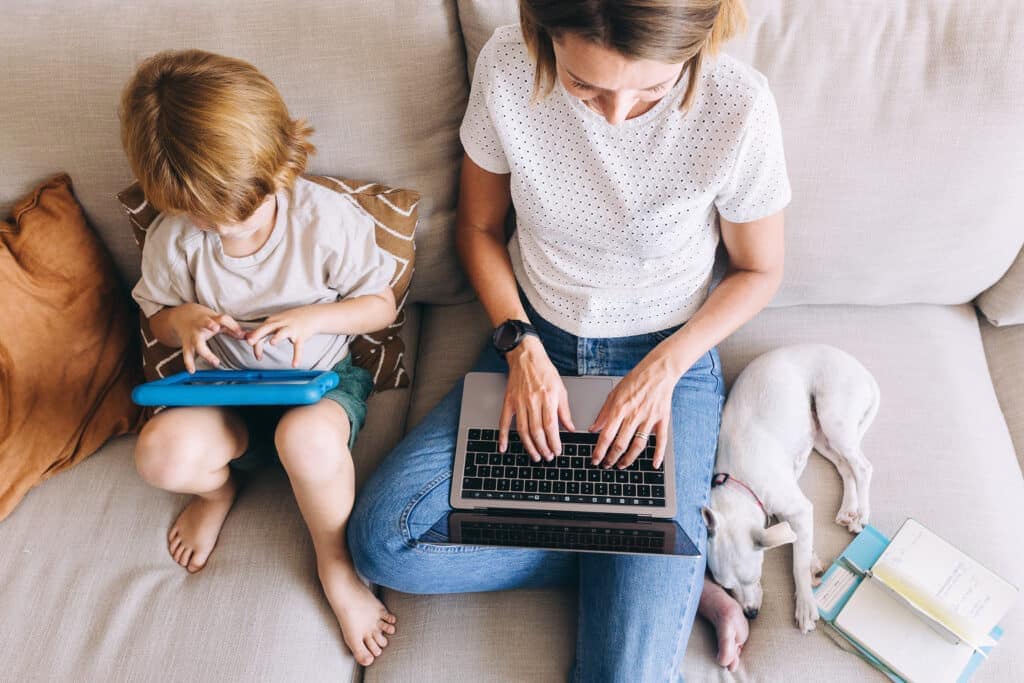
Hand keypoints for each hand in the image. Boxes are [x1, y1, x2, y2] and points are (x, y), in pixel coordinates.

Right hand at [168, 304, 245, 372]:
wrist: (182, 316)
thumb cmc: (204, 319)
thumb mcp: (217, 320)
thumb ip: (231, 327)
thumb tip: (246, 336)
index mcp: (211, 318)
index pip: (223, 319)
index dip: (232, 325)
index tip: (240, 334)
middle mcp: (201, 325)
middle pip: (205, 324)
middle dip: (209, 324)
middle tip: (215, 329)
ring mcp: (193, 335)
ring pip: (197, 342)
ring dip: (205, 352)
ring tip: (215, 362)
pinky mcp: (186, 343)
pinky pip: (187, 354)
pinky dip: (188, 362)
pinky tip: (192, 370)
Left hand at [245, 305, 321, 367]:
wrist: (313, 315)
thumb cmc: (292, 320)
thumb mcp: (276, 322)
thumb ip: (262, 330)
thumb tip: (247, 337)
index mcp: (273, 321)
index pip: (260, 330)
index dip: (255, 342)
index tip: (258, 356)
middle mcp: (281, 324)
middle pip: (267, 328)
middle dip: (258, 334)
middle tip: (250, 341)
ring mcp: (292, 329)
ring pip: (283, 332)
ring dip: (277, 336)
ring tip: (272, 343)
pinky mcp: (301, 335)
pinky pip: (298, 347)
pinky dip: (297, 356)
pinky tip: (294, 364)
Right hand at [500, 336, 574, 460]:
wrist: (526, 356)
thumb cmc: (544, 371)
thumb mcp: (561, 389)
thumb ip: (565, 411)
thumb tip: (570, 428)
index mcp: (548, 397)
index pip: (550, 425)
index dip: (553, 441)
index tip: (557, 451)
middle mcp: (533, 401)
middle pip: (536, 431)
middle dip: (543, 447)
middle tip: (548, 457)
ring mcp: (519, 402)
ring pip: (523, 430)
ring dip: (529, 446)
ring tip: (536, 456)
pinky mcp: (509, 401)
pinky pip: (504, 421)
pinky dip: (502, 436)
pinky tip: (503, 447)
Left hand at [590, 350, 676, 469]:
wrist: (658, 372)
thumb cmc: (635, 381)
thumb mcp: (613, 394)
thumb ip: (603, 413)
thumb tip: (593, 429)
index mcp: (619, 409)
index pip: (606, 436)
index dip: (599, 451)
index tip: (595, 460)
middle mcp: (634, 415)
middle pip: (620, 444)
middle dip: (611, 458)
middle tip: (606, 465)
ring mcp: (649, 418)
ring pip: (638, 445)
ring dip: (629, 459)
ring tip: (621, 465)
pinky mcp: (662, 420)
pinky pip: (661, 440)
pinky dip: (658, 454)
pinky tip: (654, 464)